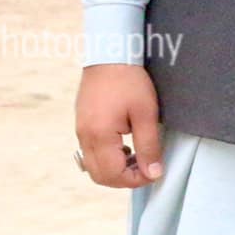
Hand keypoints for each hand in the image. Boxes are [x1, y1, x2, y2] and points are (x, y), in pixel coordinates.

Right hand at [74, 63, 163, 187]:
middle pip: (100, 176)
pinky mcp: (81, 125)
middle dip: (124, 179)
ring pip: (93, 167)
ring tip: (137, 155)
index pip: (113, 174)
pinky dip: (106, 158)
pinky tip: (124, 145)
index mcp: (99, 135)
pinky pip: (90, 153)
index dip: (135, 180)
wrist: (109, 54)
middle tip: (147, 167)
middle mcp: (84, 137)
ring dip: (115, 169)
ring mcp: (80, 131)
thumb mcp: (146, 113)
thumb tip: (153, 173)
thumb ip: (149, 145)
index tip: (155, 172)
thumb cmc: (130, 80)